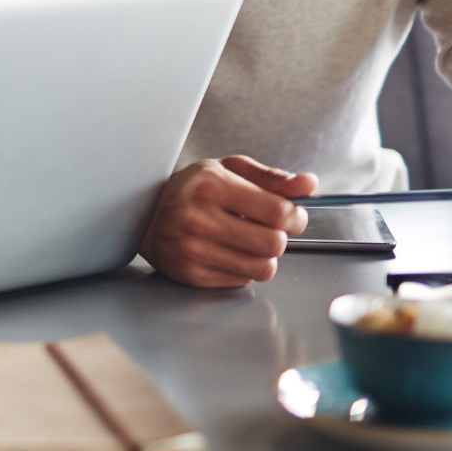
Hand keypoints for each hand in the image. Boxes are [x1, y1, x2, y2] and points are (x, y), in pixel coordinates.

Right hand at [139, 156, 316, 287]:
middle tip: (267, 227)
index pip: (279, 212)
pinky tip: (227, 250)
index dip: (295, 215)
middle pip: (274, 244)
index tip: (290, 214)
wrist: (141, 214)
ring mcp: (194, 250)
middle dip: (279, 236)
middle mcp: (199, 218)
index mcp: (211, 185)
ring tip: (247, 240)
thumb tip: (309, 185)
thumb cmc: (190, 189)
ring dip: (263, 255)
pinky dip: (243, 267)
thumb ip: (272, 178)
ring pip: (264, 267)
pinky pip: (243, 280)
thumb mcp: (228, 170)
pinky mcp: (192, 275)